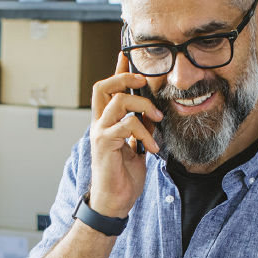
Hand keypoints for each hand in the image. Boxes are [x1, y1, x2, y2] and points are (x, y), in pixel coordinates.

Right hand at [87, 53, 162, 218]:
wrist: (114, 202)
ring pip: (118, 101)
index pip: (108, 89)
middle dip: (125, 78)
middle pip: (103, 86)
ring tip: (158, 120)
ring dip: (143, 106)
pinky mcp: (104, 144)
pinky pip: (127, 126)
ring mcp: (100, 133)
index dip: (118, 71)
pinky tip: (152, 148)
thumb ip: (141, 130)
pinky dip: (144, 133)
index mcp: (106, 123)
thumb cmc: (123, 178)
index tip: (126, 55)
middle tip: (145, 82)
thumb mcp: (137, 148)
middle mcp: (99, 124)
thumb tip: (154, 115)